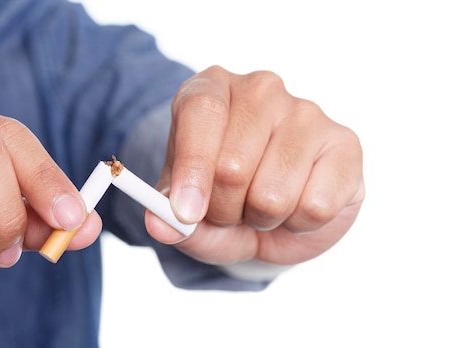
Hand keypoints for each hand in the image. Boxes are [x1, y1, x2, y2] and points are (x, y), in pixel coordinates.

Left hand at [146, 66, 364, 265]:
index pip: (201, 113)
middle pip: (232, 165)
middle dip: (224, 210)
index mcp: (210, 89)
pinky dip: (299, 224)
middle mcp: (260, 90)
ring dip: (261, 219)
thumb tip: (160, 226)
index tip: (185, 213)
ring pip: (273, 194)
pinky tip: (297, 204)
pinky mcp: (345, 144)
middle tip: (228, 210)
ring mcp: (307, 112)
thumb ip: (167, 218)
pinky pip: (315, 206)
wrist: (272, 215)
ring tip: (262, 206)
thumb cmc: (221, 200)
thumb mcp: (185, 212)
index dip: (192, 169)